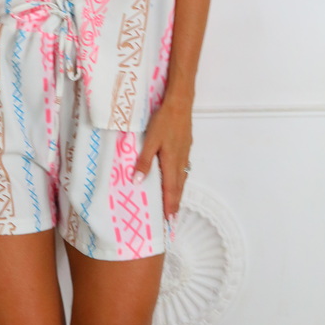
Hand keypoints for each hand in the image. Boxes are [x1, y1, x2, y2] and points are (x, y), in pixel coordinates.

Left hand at [134, 98, 192, 219]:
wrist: (180, 104)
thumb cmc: (164, 121)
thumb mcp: (150, 141)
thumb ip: (144, 161)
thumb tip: (138, 181)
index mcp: (171, 162)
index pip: (171, 189)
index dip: (170, 205)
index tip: (169, 219)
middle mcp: (181, 160)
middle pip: (179, 186)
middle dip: (175, 203)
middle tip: (172, 217)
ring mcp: (185, 153)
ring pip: (182, 177)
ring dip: (178, 192)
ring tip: (174, 202)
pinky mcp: (186, 146)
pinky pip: (184, 168)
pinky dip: (180, 179)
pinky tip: (177, 178)